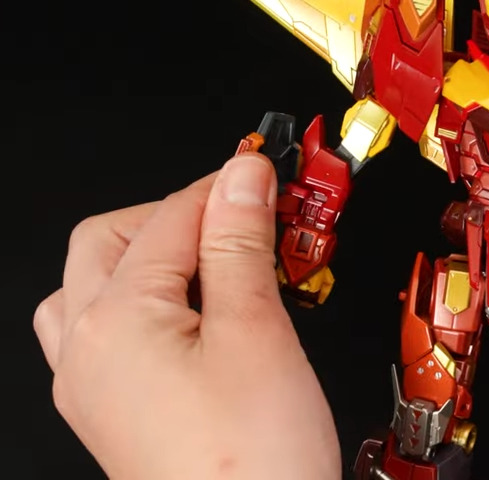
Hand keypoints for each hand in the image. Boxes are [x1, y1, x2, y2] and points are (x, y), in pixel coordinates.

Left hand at [34, 154, 339, 478]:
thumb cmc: (252, 463)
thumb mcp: (257, 333)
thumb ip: (240, 245)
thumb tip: (241, 178)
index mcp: (115, 322)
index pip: (169, 221)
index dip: (222, 187)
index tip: (264, 173)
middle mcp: (87, 351)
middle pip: (114, 242)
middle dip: (179, 216)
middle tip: (243, 215)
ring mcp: (92, 385)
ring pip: (98, 285)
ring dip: (153, 258)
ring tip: (213, 261)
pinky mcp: (113, 411)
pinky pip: (108, 330)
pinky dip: (148, 302)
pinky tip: (192, 316)